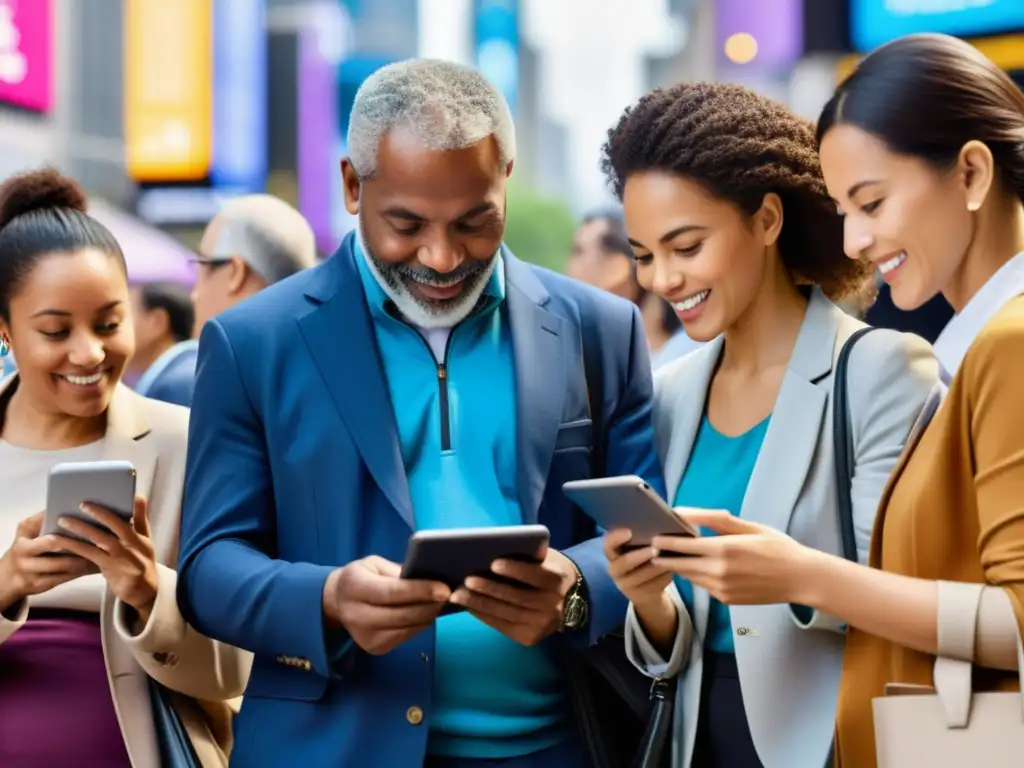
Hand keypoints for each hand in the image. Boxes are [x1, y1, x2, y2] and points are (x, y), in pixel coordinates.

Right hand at [0, 512, 97, 612]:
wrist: (7, 576)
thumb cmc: (24, 547)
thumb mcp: (26, 530)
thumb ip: (42, 517)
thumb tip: (62, 502)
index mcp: (24, 546)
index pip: (50, 542)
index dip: (71, 539)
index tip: (90, 533)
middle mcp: (25, 563)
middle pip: (60, 560)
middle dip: (82, 553)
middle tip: (102, 547)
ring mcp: (32, 577)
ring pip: (65, 571)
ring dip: (86, 563)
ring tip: (104, 555)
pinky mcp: (40, 587)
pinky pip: (64, 579)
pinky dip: (81, 572)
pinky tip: (95, 566)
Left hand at [54, 496, 158, 616]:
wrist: (145, 591)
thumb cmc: (139, 562)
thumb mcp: (144, 542)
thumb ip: (140, 521)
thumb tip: (138, 497)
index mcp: (142, 538)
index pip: (140, 519)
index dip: (135, 508)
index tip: (128, 494)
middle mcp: (136, 547)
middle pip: (119, 527)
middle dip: (101, 514)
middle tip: (83, 504)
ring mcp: (124, 560)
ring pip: (102, 541)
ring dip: (82, 529)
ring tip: (64, 521)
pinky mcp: (112, 570)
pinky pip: (91, 556)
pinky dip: (77, 547)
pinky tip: (64, 542)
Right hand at [323, 556, 450, 655]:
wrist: (338, 601)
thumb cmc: (361, 576)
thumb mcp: (375, 564)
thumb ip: (398, 571)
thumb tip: (429, 577)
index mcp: (354, 587)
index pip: (391, 592)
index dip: (419, 591)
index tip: (444, 588)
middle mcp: (356, 615)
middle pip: (401, 615)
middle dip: (429, 605)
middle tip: (450, 595)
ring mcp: (365, 636)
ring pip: (406, 628)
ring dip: (428, 616)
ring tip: (441, 603)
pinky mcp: (375, 648)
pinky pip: (405, 637)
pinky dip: (420, 624)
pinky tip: (427, 613)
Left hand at [451, 547, 577, 646]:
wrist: (568, 600)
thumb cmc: (545, 570)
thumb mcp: (544, 558)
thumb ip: (527, 555)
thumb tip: (494, 548)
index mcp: (557, 579)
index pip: (536, 574)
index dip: (515, 569)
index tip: (493, 563)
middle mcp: (553, 605)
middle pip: (517, 597)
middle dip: (489, 589)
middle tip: (466, 580)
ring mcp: (542, 624)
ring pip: (506, 614)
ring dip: (479, 604)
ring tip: (459, 595)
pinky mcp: (530, 638)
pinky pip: (502, 626)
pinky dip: (483, 616)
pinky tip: (468, 606)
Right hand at [603, 528, 672, 609]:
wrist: (647, 586)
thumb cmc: (645, 556)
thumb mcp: (640, 547)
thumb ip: (643, 535)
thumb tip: (661, 520)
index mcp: (612, 553)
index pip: (608, 545)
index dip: (616, 538)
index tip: (629, 532)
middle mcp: (614, 569)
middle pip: (624, 563)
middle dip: (639, 555)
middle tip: (655, 549)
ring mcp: (624, 584)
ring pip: (639, 576)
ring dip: (654, 568)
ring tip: (667, 560)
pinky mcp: (637, 595)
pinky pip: (650, 586)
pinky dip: (662, 577)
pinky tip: (670, 570)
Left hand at [651, 510, 813, 605]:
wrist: (801, 579)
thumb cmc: (776, 547)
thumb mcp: (747, 526)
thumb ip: (712, 519)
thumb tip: (683, 512)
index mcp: (723, 550)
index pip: (681, 546)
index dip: (663, 541)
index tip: (652, 535)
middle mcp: (718, 572)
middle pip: (679, 564)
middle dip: (664, 556)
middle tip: (653, 546)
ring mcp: (721, 589)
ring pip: (689, 576)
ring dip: (679, 566)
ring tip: (674, 554)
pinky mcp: (725, 600)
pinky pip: (703, 586)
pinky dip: (697, 575)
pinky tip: (699, 566)